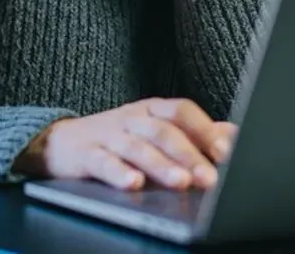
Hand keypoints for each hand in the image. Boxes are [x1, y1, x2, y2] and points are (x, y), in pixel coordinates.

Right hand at [13, 98, 237, 191]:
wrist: (61, 141)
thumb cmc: (118, 137)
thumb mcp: (154, 129)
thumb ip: (192, 133)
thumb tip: (233, 135)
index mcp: (152, 109)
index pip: (182, 111)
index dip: (205, 129)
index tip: (228, 151)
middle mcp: (132, 117)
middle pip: (164, 130)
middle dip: (189, 155)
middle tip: (211, 178)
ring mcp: (109, 134)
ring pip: (138, 146)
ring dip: (161, 165)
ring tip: (181, 183)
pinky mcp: (86, 153)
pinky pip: (103, 161)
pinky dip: (119, 173)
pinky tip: (133, 185)